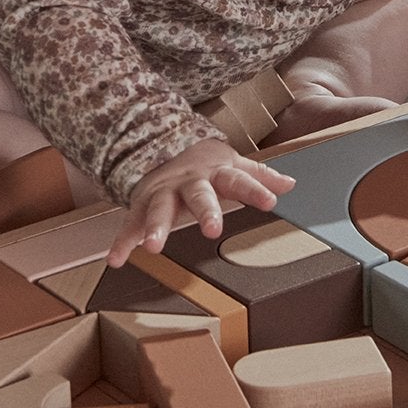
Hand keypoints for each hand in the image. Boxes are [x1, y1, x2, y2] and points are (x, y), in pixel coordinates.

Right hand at [106, 137, 294, 266]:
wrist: (165, 148)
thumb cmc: (207, 166)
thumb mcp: (234, 166)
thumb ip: (260, 177)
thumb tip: (290, 184)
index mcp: (215, 172)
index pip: (238, 180)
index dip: (254, 190)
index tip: (271, 201)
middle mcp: (189, 181)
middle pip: (197, 194)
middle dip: (204, 210)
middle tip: (212, 228)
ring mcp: (163, 192)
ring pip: (159, 208)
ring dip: (156, 227)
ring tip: (153, 247)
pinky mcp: (141, 205)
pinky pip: (129, 223)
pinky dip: (122, 242)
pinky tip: (116, 259)